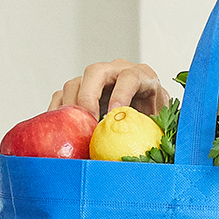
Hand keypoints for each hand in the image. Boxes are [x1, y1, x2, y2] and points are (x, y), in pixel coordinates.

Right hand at [49, 59, 168, 119]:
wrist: (147, 107)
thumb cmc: (154, 114)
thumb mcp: (160, 118)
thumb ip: (152, 126)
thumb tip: (143, 147)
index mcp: (141, 75)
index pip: (129, 78)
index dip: (121, 95)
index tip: (115, 114)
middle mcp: (115, 71)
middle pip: (95, 72)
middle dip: (88, 98)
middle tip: (87, 123)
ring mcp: (94, 79)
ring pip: (74, 84)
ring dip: (71, 109)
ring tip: (75, 131)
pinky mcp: (79, 89)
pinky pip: (61, 96)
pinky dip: (58, 112)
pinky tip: (62, 130)